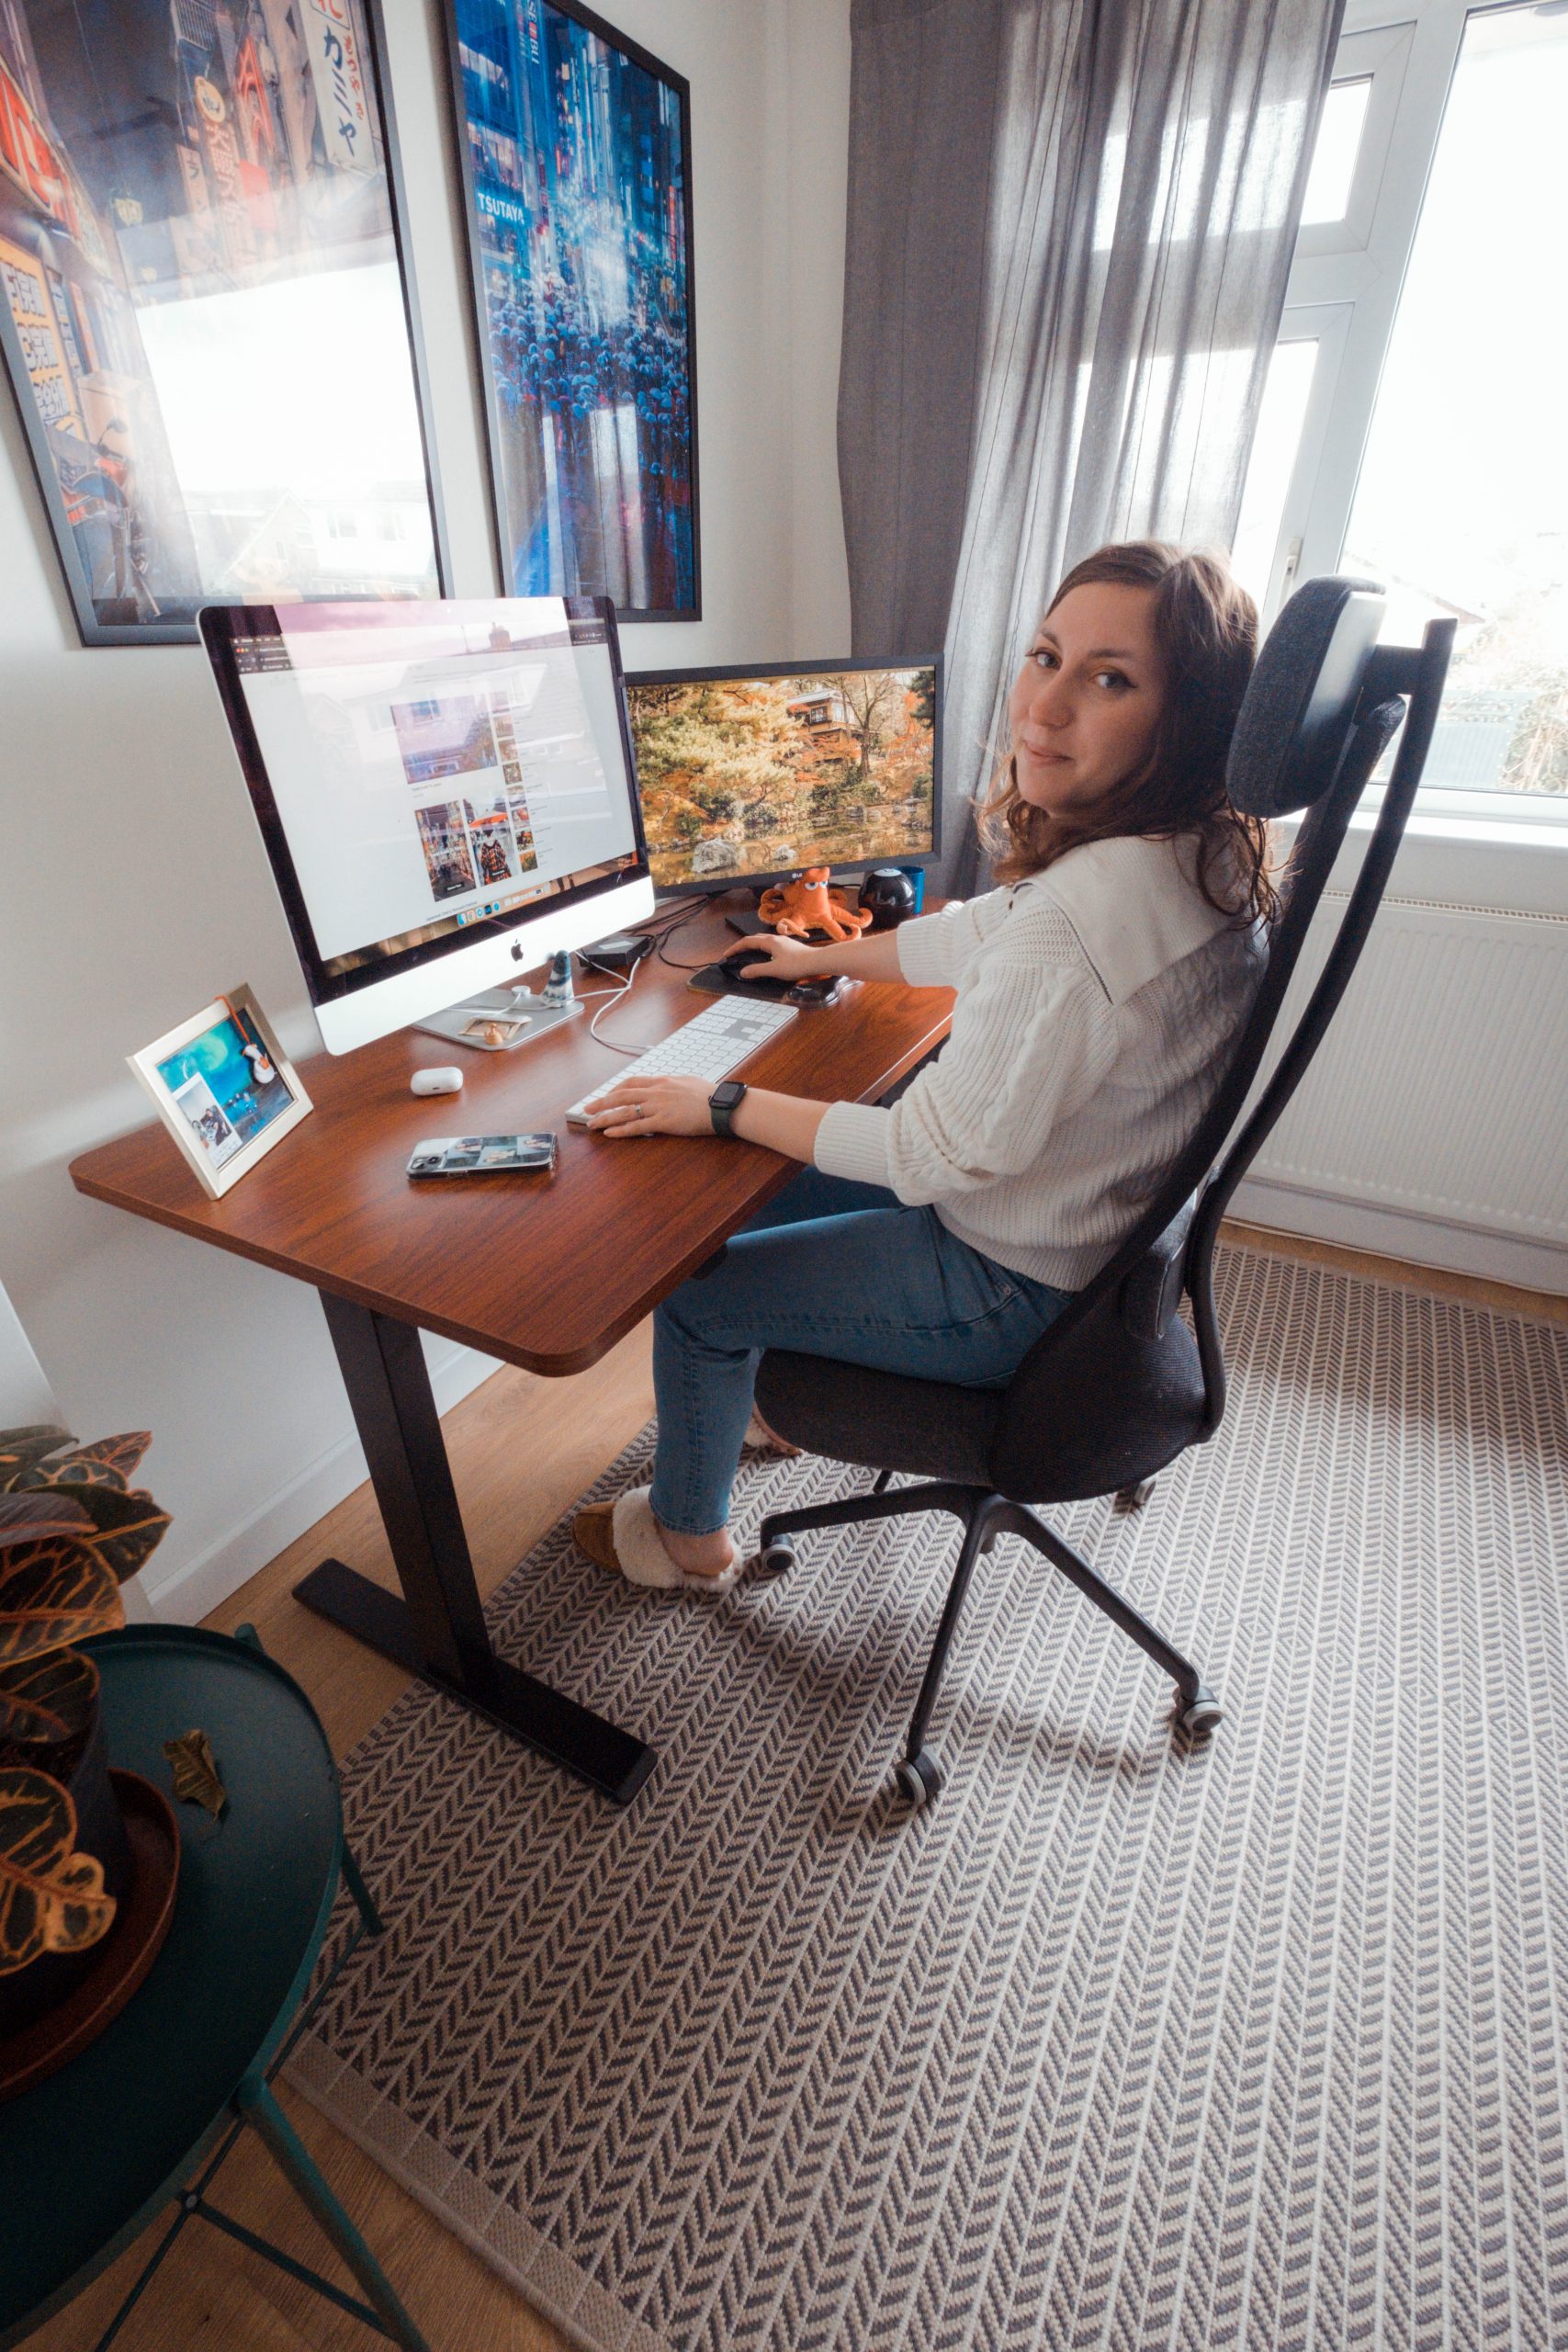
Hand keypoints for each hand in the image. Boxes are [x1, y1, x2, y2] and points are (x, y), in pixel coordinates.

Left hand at [586, 1073, 715, 1136]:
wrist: (722, 1106)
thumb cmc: (710, 1096)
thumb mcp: (688, 1082)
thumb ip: (673, 1084)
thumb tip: (668, 1085)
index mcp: (662, 1081)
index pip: (632, 1082)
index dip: (615, 1089)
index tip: (606, 1096)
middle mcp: (657, 1091)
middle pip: (622, 1095)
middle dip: (602, 1102)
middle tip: (587, 1109)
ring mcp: (659, 1107)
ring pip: (625, 1111)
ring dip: (605, 1117)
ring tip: (591, 1124)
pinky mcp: (664, 1122)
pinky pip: (637, 1126)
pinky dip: (621, 1129)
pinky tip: (609, 1133)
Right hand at [727, 931, 822, 982]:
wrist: (817, 961)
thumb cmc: (797, 965)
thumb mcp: (774, 969)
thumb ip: (757, 970)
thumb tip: (743, 971)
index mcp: (769, 942)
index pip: (747, 941)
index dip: (735, 948)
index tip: (726, 954)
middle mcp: (775, 938)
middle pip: (754, 938)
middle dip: (742, 945)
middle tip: (735, 953)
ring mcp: (783, 941)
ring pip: (763, 940)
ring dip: (753, 946)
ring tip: (747, 954)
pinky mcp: (789, 946)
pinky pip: (771, 945)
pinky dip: (762, 949)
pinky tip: (766, 957)